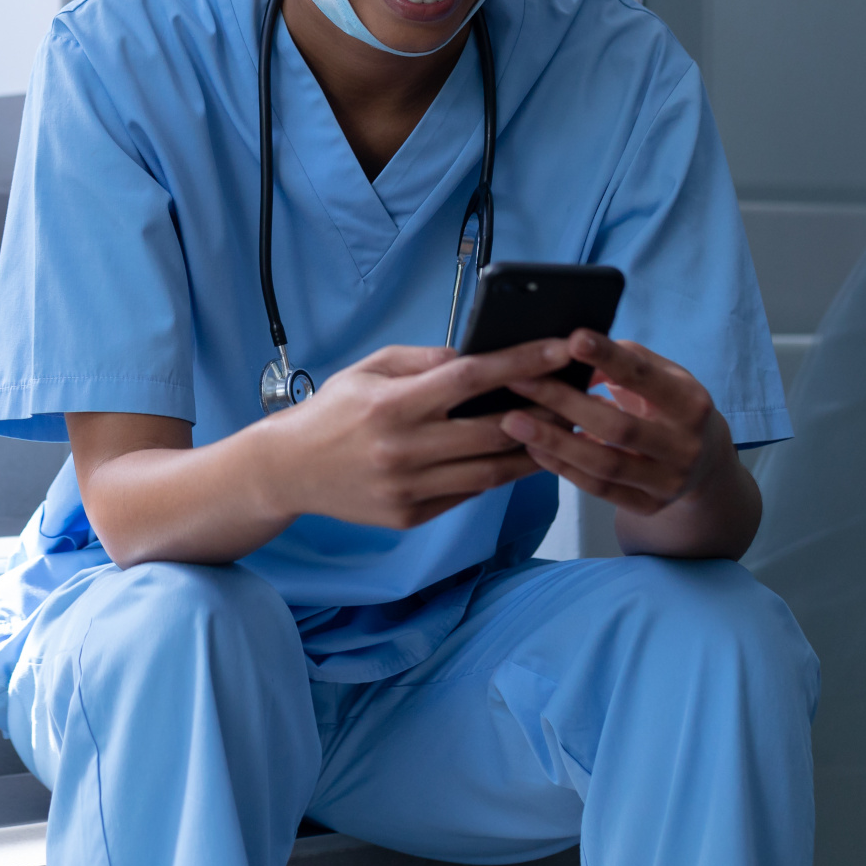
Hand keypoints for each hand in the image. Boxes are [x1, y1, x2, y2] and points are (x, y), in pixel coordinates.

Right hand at [249, 342, 556, 530]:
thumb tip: (479, 357)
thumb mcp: (370, 369)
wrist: (288, 470)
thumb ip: (425, 361)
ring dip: (533, 451)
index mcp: (393, 404)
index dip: (522, 362)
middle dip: (544, 412)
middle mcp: (404, 449)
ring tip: (562, 433)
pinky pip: (468, 494)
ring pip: (491, 471)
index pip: (472, 378)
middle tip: (577, 398)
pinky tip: (516, 459)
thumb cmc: (333, 411)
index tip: (561, 349)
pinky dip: (496, 475)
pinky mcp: (410, 516)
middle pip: (494, 431)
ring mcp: (408, 488)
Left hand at [500, 329, 759, 557]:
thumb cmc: (669, 406)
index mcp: (691, 403)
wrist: (705, 465)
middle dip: (565, 402)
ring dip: (555, 442)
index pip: (645, 377)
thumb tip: (572, 354)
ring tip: (514, 421)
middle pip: (618, 426)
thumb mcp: (662, 378)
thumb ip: (624, 362)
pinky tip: (534, 450)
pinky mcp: (649, 506)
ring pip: (605, 464)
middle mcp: (686, 446)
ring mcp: (669, 482)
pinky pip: (599, 489)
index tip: (572, 339)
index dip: (609, 358)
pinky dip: (564, 469)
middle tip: (518, 381)